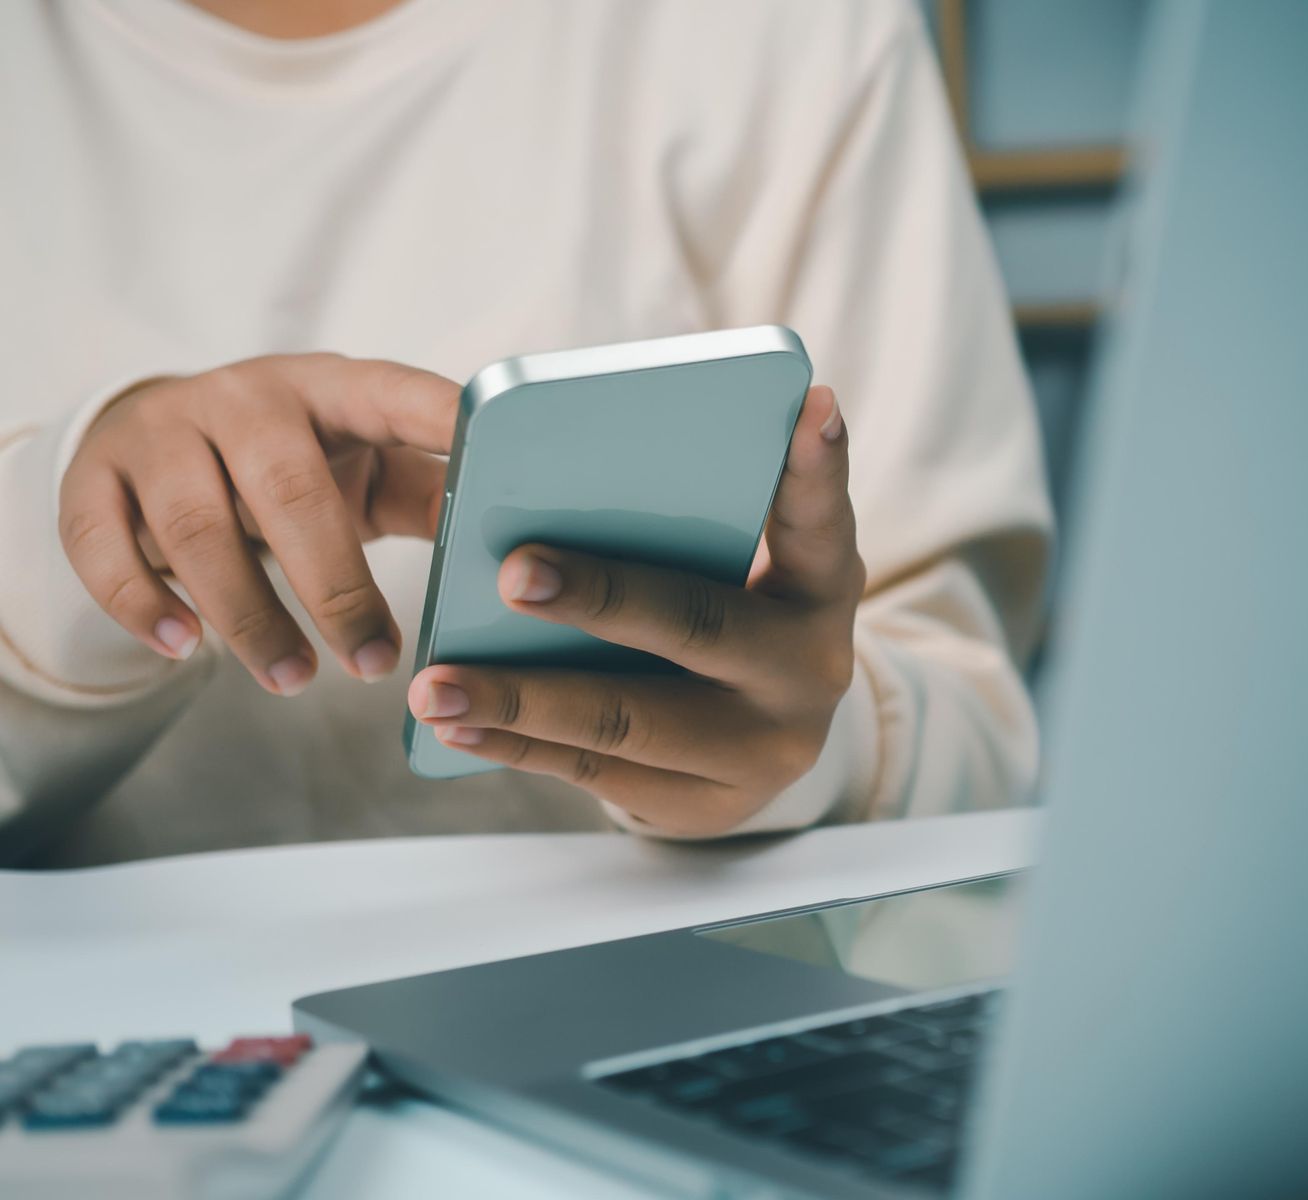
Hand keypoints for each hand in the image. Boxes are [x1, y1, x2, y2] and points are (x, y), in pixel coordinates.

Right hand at [60, 354, 456, 692]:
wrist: (160, 437)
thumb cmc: (295, 464)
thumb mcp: (368, 466)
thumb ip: (434, 494)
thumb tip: (518, 547)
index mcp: (329, 387)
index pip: (392, 393)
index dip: (440, 416)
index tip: (489, 448)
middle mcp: (242, 398)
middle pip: (288, 488)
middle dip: (335, 586)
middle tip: (373, 661)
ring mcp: (160, 433)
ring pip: (197, 526)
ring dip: (249, 615)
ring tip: (293, 679)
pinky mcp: (93, 478)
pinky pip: (105, 545)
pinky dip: (142, 604)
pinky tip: (184, 648)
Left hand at [406, 386, 862, 836]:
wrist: (760, 752)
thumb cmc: (733, 621)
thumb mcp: (749, 573)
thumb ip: (700, 529)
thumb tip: (567, 477)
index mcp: (822, 587)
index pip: (821, 517)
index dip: (817, 464)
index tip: (810, 402)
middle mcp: (810, 668)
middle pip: (699, 625)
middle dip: (602, 598)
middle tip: (514, 573)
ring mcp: (763, 748)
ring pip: (630, 716)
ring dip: (521, 698)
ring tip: (434, 682)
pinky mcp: (707, 804)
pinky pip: (597, 772)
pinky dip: (516, 745)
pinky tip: (453, 723)